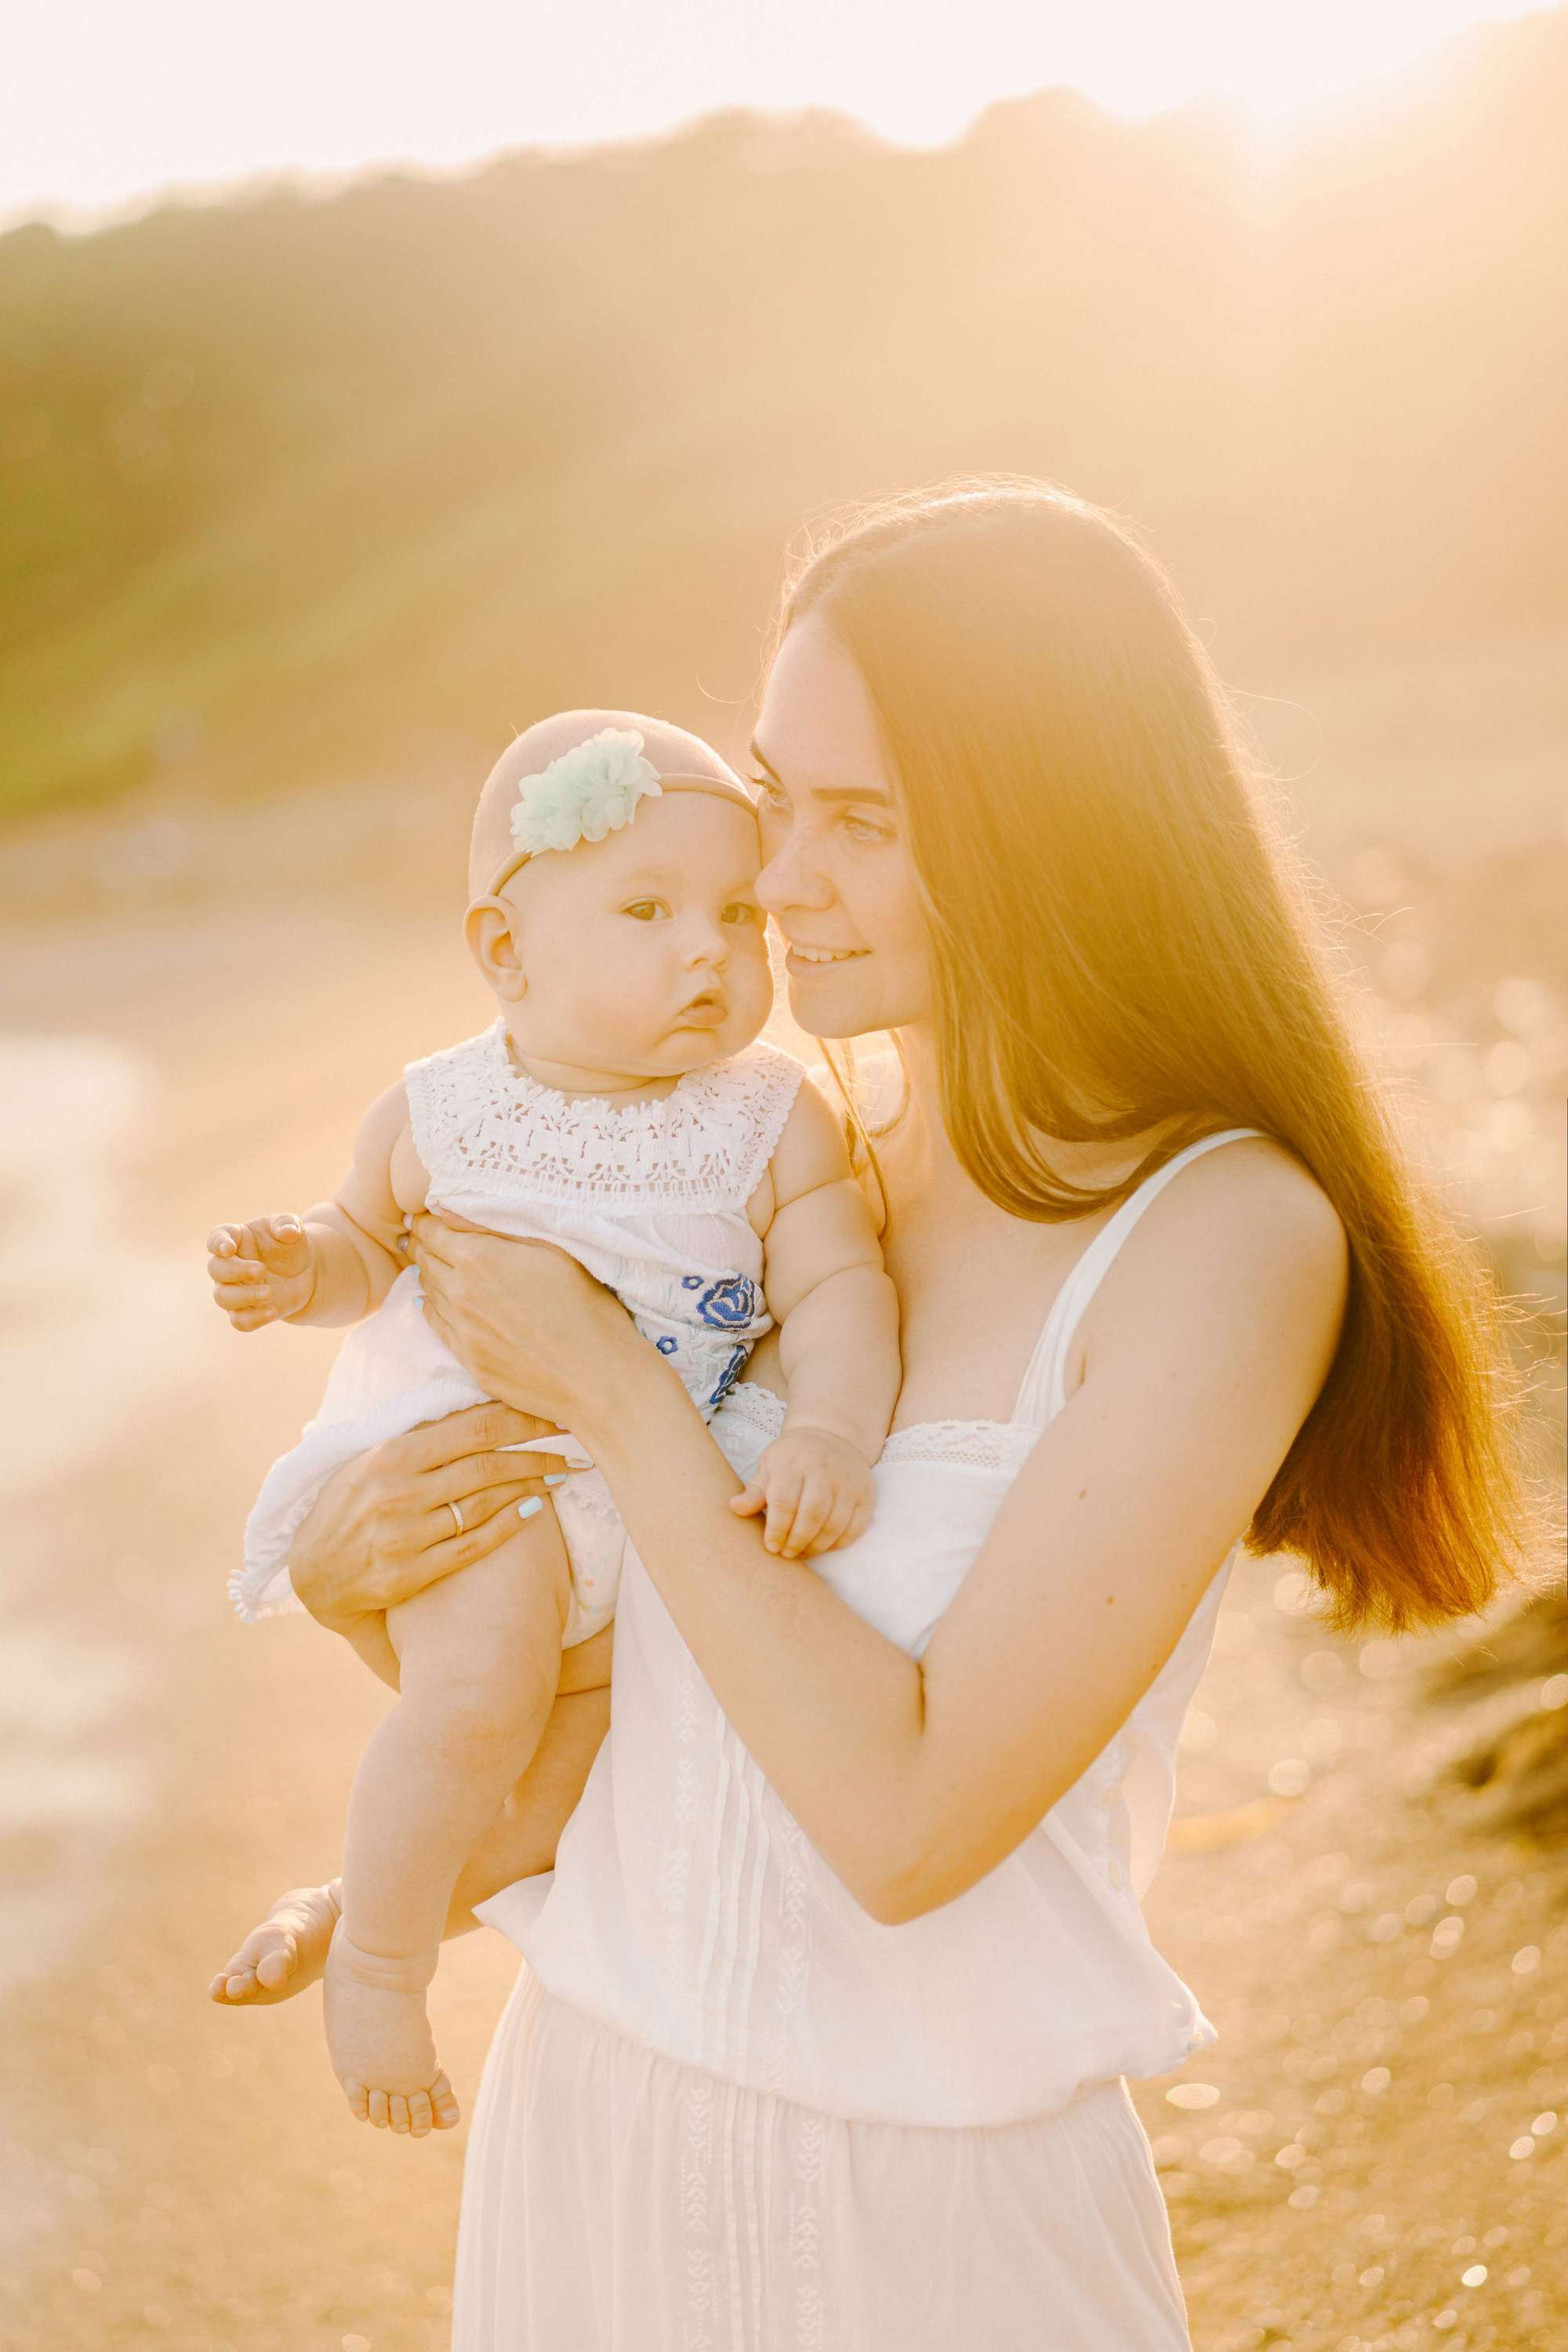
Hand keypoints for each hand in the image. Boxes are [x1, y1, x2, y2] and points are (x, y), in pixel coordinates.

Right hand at [207, 1215, 315, 1328]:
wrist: (304, 1272)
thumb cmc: (291, 1245)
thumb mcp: (293, 1229)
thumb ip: (288, 1224)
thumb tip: (288, 1231)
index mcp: (236, 1239)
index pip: (216, 1238)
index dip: (218, 1243)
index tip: (228, 1248)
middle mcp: (229, 1265)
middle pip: (216, 1269)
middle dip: (236, 1271)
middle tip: (262, 1270)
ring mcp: (234, 1290)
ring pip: (222, 1298)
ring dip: (244, 1297)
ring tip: (270, 1293)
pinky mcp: (246, 1311)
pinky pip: (240, 1321)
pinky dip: (255, 1318)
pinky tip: (274, 1311)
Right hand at [290, 1401, 578, 1629]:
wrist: (313, 1573)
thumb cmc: (347, 1506)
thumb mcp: (369, 1460)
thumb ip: (418, 1439)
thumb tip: (479, 1408)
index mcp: (390, 1455)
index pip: (471, 1428)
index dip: (520, 1419)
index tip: (554, 1414)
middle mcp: (398, 1492)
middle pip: (487, 1463)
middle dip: (538, 1450)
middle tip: (574, 1443)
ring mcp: (405, 1535)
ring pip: (485, 1502)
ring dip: (531, 1484)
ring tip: (562, 1471)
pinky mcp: (412, 1573)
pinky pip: (474, 1544)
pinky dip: (509, 1524)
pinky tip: (536, 1507)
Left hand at [407, 1211, 640, 1434]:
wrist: (597, 1377)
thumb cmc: (587, 1307)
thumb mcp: (552, 1250)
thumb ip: (497, 1228)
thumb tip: (448, 1210)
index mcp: (479, 1258)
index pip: (431, 1231)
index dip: (425, 1221)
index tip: (425, 1216)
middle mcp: (460, 1293)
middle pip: (424, 1260)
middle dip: (424, 1245)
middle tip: (427, 1237)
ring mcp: (462, 1331)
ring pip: (429, 1292)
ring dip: (431, 1276)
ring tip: (438, 1266)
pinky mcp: (470, 1362)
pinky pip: (437, 1327)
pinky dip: (435, 1309)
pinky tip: (439, 1303)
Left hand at [728, 1425, 874, 1558]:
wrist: (831, 1437)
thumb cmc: (792, 1458)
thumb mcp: (769, 1467)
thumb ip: (754, 1492)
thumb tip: (734, 1508)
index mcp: (793, 1462)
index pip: (785, 1501)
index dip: (777, 1529)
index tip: (771, 1546)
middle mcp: (824, 1469)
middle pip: (812, 1514)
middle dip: (796, 1541)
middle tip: (786, 1553)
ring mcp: (849, 1481)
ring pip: (835, 1523)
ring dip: (817, 1545)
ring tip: (801, 1552)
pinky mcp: (865, 1493)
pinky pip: (856, 1526)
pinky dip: (839, 1543)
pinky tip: (823, 1545)